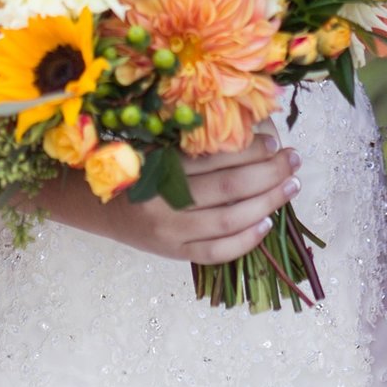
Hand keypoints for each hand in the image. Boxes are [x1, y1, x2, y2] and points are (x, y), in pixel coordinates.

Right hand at [59, 130, 300, 263]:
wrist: (92, 204)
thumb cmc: (128, 165)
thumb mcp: (153, 142)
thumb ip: (193, 141)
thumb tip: (253, 133)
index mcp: (156, 164)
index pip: (215, 157)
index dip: (250, 148)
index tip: (274, 137)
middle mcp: (162, 201)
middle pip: (229, 187)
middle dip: (269, 172)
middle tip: (293, 158)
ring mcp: (168, 233)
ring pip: (229, 220)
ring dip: (267, 202)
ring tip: (291, 186)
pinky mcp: (172, 254)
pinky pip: (216, 252)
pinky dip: (245, 240)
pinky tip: (266, 223)